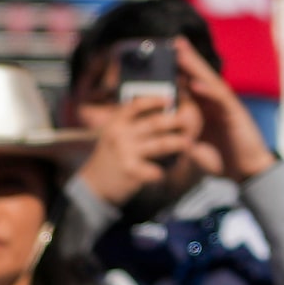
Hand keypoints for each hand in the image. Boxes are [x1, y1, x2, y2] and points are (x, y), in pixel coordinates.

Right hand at [71, 96, 191, 206]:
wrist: (93, 184)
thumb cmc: (110, 157)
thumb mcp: (114, 135)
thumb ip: (133, 123)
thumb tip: (165, 113)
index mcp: (116, 122)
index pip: (137, 105)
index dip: (155, 99)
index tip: (170, 99)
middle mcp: (120, 134)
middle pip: (156, 122)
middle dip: (177, 121)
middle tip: (190, 122)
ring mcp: (125, 152)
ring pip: (162, 144)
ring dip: (179, 143)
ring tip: (188, 143)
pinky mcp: (130, 170)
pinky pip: (155, 169)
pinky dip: (163, 170)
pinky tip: (166, 170)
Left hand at [174, 40, 273, 180]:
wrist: (247, 171)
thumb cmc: (223, 159)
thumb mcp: (195, 147)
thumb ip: (182, 138)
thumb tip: (164, 136)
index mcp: (206, 108)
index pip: (191, 84)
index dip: (179, 70)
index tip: (163, 56)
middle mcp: (216, 103)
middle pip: (200, 76)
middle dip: (187, 59)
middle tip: (173, 42)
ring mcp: (226, 106)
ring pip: (210, 82)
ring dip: (195, 67)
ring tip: (181, 53)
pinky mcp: (235, 114)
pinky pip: (220, 100)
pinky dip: (208, 91)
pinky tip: (195, 83)